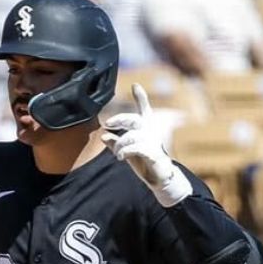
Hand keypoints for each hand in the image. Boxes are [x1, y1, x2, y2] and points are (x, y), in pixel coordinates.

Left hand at [101, 84, 190, 206]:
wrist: (159, 178)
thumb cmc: (143, 162)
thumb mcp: (126, 151)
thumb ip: (115, 143)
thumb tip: (104, 135)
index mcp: (146, 128)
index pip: (144, 109)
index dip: (141, 97)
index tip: (136, 85)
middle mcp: (150, 132)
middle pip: (133, 119)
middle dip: (119, 119)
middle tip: (108, 124)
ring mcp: (152, 141)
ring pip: (130, 136)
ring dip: (120, 144)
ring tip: (118, 153)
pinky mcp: (153, 153)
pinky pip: (135, 148)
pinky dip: (124, 151)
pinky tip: (120, 156)